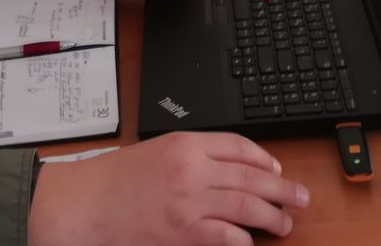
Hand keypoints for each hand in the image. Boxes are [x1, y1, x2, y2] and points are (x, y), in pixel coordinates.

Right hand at [29, 131, 309, 245]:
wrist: (80, 206)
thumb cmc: (110, 182)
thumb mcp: (154, 153)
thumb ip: (189, 157)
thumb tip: (227, 171)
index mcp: (185, 143)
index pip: (239, 146)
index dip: (265, 159)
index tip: (277, 169)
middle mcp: (192, 169)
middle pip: (252, 176)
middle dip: (282, 188)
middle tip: (301, 198)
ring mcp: (189, 202)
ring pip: (247, 206)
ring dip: (273, 216)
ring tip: (285, 224)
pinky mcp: (182, 233)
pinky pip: (226, 236)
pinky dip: (243, 241)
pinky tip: (251, 244)